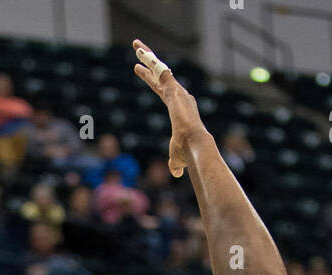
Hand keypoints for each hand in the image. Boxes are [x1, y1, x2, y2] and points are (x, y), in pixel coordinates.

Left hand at [132, 39, 205, 178]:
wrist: (195, 146)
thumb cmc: (188, 153)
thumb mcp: (177, 158)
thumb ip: (176, 164)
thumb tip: (176, 173)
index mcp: (179, 108)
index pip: (162, 91)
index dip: (152, 82)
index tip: (142, 72)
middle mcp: (179, 96)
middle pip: (160, 75)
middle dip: (149, 62)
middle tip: (139, 50)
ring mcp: (177, 92)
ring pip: (159, 69)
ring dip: (147, 56)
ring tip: (136, 44)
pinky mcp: (174, 91)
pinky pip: (160, 71)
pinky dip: (150, 61)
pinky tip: (141, 51)